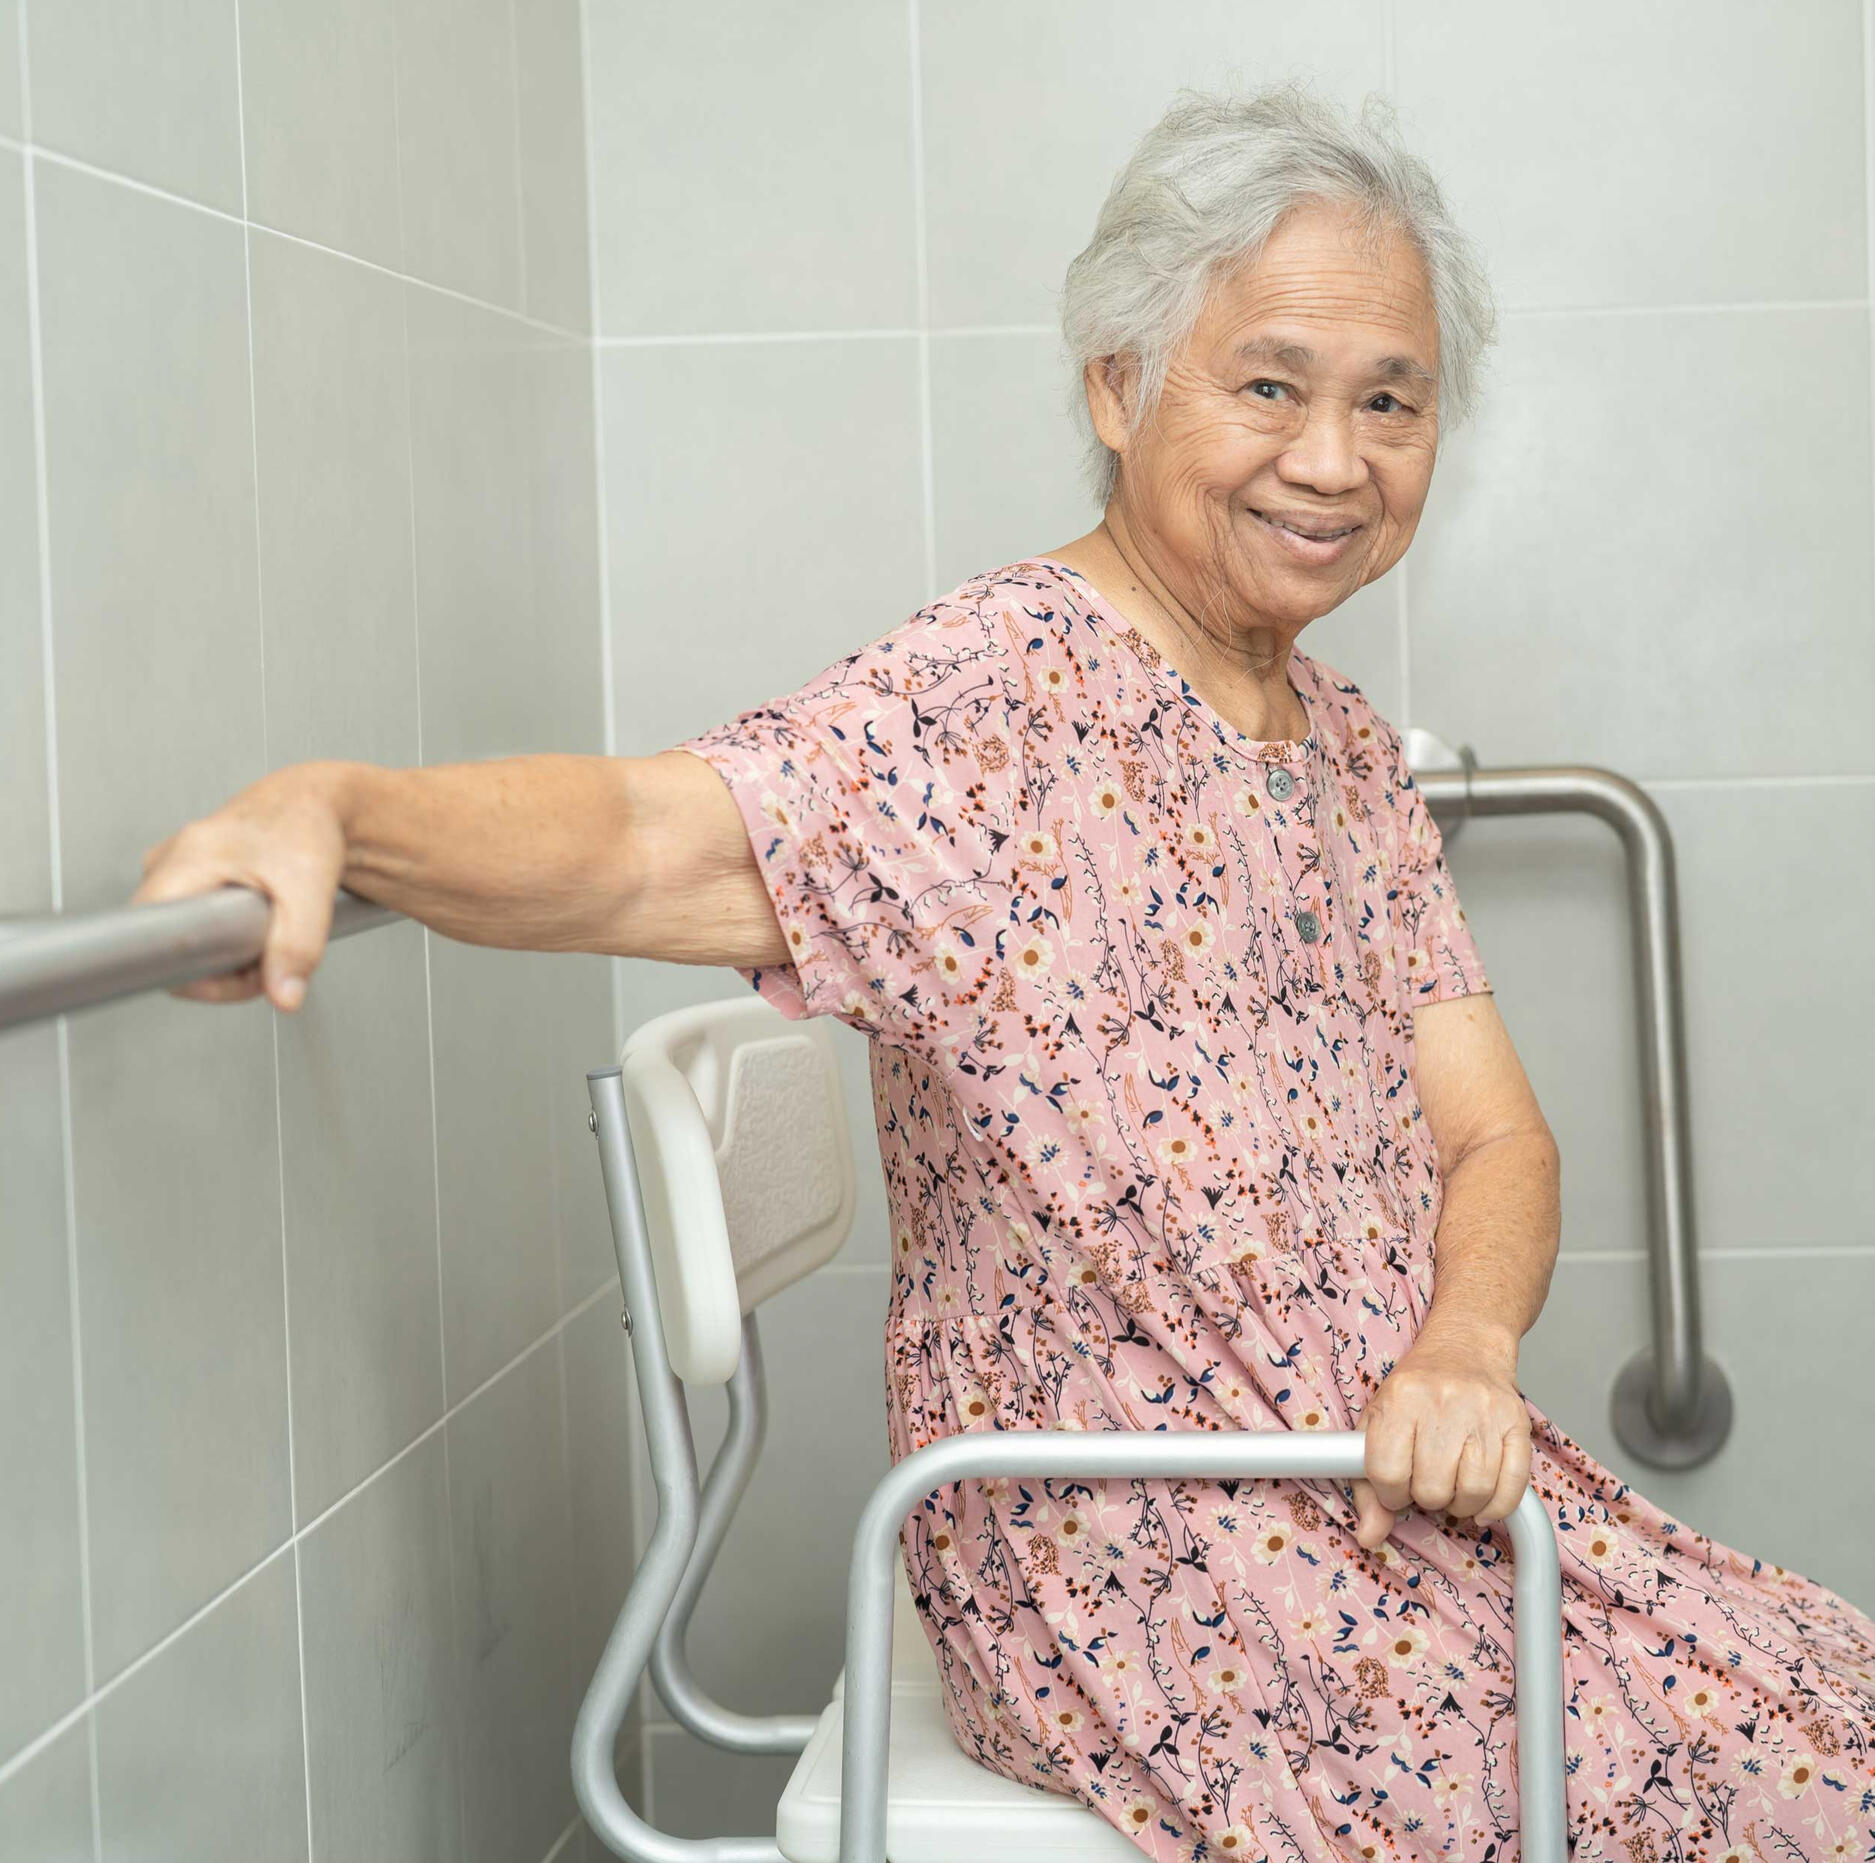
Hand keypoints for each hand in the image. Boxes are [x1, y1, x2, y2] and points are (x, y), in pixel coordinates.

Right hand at [131, 763, 352, 1011]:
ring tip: (265, 929)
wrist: (311, 803)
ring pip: (183, 935)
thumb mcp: (311, 891)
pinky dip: (224, 934)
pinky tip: (252, 921)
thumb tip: (285, 996)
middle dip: (223, 964)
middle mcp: (169, 859)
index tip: (244, 974)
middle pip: (171, 942)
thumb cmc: (308, 829)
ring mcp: (172, 866)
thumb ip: (299, 947)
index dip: (200, 974)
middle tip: (267, 952)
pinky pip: (190, 921)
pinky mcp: (184, 875)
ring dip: (227, 950)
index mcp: (188, 857)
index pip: (155, 941)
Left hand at [1349, 1321, 1531, 1550]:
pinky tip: (1482, 1500)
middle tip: (1427, 1481)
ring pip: (1474, 1493)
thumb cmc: (1416, 1391)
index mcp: (1400, 1399)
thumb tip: (1368, 1537)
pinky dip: (1497, 1506)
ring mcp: (1485, 1413)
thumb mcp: (1378, 1424)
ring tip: (1453, 1485)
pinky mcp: (1518, 1424)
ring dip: (1461, 1504)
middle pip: (1432, 1489)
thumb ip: (1367, 1484)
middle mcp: (1443, 1402)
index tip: (1396, 1486)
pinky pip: (1514, 1488)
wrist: (1465, 1347)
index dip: (1390, 1493)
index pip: (1387, 1472)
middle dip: (1427, 1497)